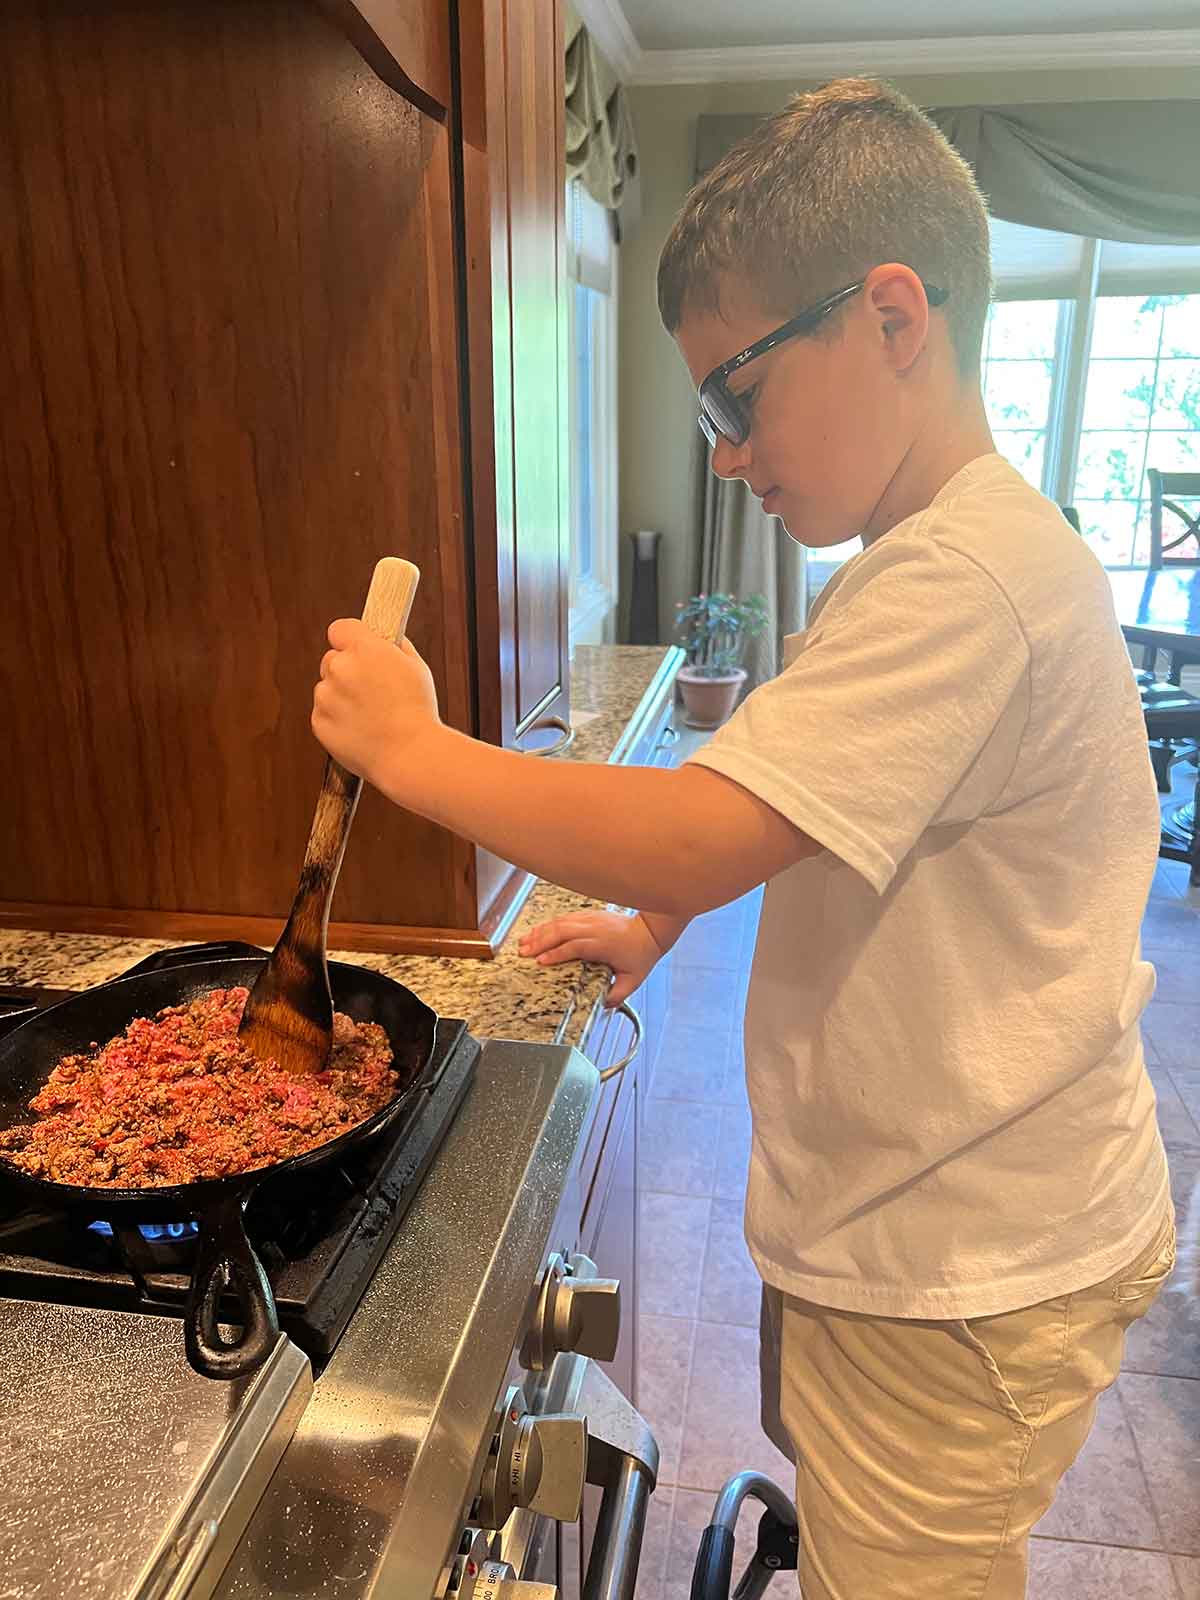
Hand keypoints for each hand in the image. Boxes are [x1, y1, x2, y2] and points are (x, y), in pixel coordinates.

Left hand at [312, 620, 439, 792]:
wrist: (410, 754)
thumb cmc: (418, 712)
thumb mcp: (416, 668)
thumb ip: (394, 648)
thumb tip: (384, 641)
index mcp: (365, 649)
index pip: (340, 629)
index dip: (349, 639)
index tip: (357, 649)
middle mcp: (340, 668)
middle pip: (331, 659)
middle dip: (346, 670)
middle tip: (370, 690)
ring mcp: (326, 696)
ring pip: (326, 688)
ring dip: (341, 697)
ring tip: (370, 715)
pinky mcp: (319, 721)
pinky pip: (323, 713)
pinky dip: (337, 719)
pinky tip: (361, 729)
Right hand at [518, 910, 664, 1005]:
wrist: (650, 931)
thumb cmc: (641, 954)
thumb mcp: (633, 980)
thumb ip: (618, 995)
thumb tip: (604, 1006)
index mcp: (603, 944)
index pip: (575, 947)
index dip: (556, 953)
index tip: (541, 962)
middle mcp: (595, 929)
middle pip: (562, 931)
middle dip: (540, 942)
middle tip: (524, 953)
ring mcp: (591, 919)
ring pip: (560, 923)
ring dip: (540, 932)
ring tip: (524, 942)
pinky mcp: (589, 915)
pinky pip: (564, 917)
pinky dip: (548, 924)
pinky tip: (538, 931)